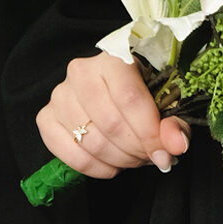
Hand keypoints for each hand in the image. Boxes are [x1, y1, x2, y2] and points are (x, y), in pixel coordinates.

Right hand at [36, 51, 189, 178]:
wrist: (110, 86)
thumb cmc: (142, 89)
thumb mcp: (165, 98)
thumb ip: (173, 121)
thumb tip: (176, 145)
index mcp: (114, 56)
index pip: (129, 98)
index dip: (149, 131)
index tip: (165, 152)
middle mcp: (81, 71)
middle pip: (110, 123)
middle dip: (136, 149)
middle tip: (152, 157)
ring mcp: (60, 94)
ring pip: (91, 141)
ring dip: (119, 159)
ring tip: (136, 158)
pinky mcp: (46, 118)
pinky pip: (69, 154)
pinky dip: (96, 167)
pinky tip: (113, 164)